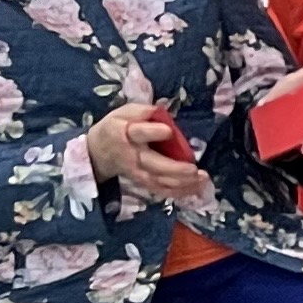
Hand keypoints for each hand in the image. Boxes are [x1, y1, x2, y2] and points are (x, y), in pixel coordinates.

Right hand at [86, 100, 207, 205]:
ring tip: (202, 178)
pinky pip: (161, 190)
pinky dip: (179, 192)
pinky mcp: (143, 182)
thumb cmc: (118, 127)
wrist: (100, 151)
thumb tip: (159, 110)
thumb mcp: (124, 112)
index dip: (153, 132)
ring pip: (159, 181)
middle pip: (153, 164)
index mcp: (125, 133)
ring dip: (182, 183)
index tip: (168, 131)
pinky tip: (196, 189)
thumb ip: (141, 111)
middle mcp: (132, 155)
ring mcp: (138, 172)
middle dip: (174, 168)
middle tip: (193, 169)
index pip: (139, 133)